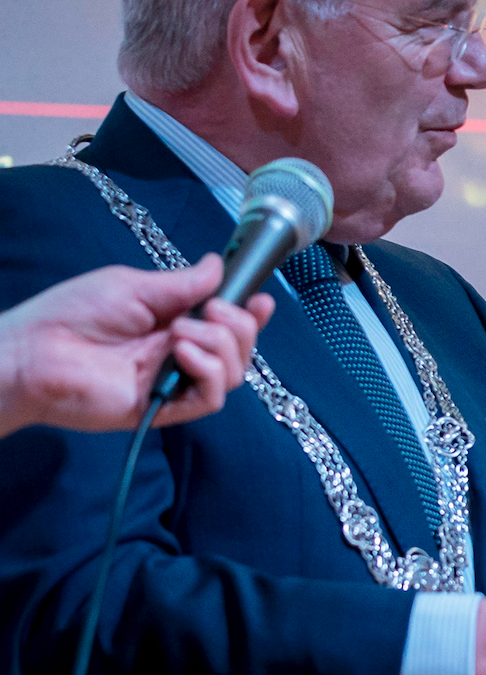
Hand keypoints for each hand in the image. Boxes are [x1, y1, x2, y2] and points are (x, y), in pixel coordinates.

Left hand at [0, 255, 273, 437]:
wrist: (34, 353)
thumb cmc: (72, 314)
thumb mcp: (132, 286)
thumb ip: (182, 284)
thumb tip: (218, 266)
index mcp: (173, 323)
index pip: (227, 324)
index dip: (251, 315)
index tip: (261, 300)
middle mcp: (179, 354)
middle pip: (240, 349)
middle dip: (240, 325)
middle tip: (210, 311)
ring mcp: (173, 382)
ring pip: (234, 373)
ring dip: (221, 345)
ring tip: (181, 333)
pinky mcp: (164, 408)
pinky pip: (210, 398)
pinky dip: (209, 373)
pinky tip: (183, 353)